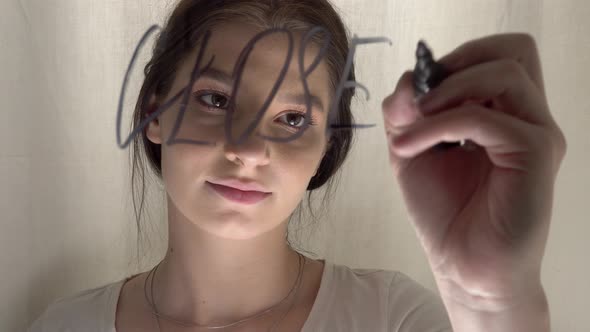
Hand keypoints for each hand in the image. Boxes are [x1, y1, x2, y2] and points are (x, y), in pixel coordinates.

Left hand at [381, 33, 566, 307]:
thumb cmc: (446, 215)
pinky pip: (482, 118)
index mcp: (507, 114)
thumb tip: (406, 80)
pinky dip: (436, 124)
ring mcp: (538, 135)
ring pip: (503, 74)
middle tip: (420, 97)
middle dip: (456, 64)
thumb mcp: (412, 152)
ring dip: (444, 91)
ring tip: (410, 124)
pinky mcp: (534, 155)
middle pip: (513, 50)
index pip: (500, 54)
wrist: (465, 269)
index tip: (418, 90)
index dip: (457, 59)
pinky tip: (408, 147)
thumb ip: (405, 114)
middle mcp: (529, 119)